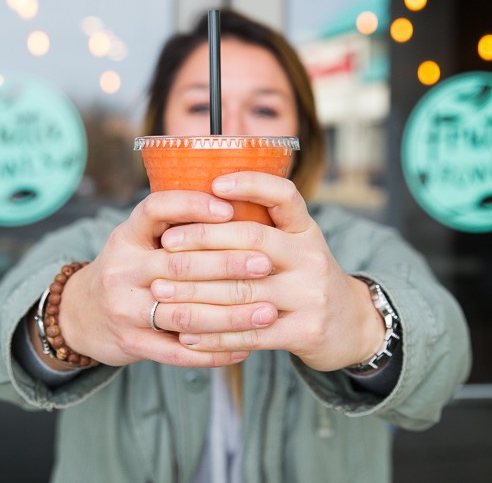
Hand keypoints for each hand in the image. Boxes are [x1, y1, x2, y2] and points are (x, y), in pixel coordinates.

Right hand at [55, 189, 276, 367]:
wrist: (82, 314)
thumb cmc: (128, 269)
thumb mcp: (138, 240)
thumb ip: (174, 227)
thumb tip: (236, 204)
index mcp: (126, 237)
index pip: (155, 209)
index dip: (192, 206)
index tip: (230, 210)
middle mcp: (121, 270)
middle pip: (178, 264)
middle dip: (227, 264)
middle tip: (266, 263)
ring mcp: (124, 309)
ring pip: (184, 313)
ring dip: (230, 314)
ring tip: (268, 311)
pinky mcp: (131, 344)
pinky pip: (178, 352)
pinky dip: (214, 352)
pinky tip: (245, 346)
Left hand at [150, 172, 385, 371]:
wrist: (354, 326)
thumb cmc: (307, 281)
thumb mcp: (296, 248)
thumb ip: (262, 232)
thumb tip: (202, 211)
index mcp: (305, 231)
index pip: (284, 196)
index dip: (251, 185)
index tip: (215, 183)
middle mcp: (311, 257)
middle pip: (252, 240)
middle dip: (203, 240)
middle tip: (166, 245)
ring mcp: (311, 295)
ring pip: (244, 291)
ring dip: (196, 292)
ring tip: (163, 291)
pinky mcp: (307, 331)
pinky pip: (251, 334)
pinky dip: (215, 335)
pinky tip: (187, 334)